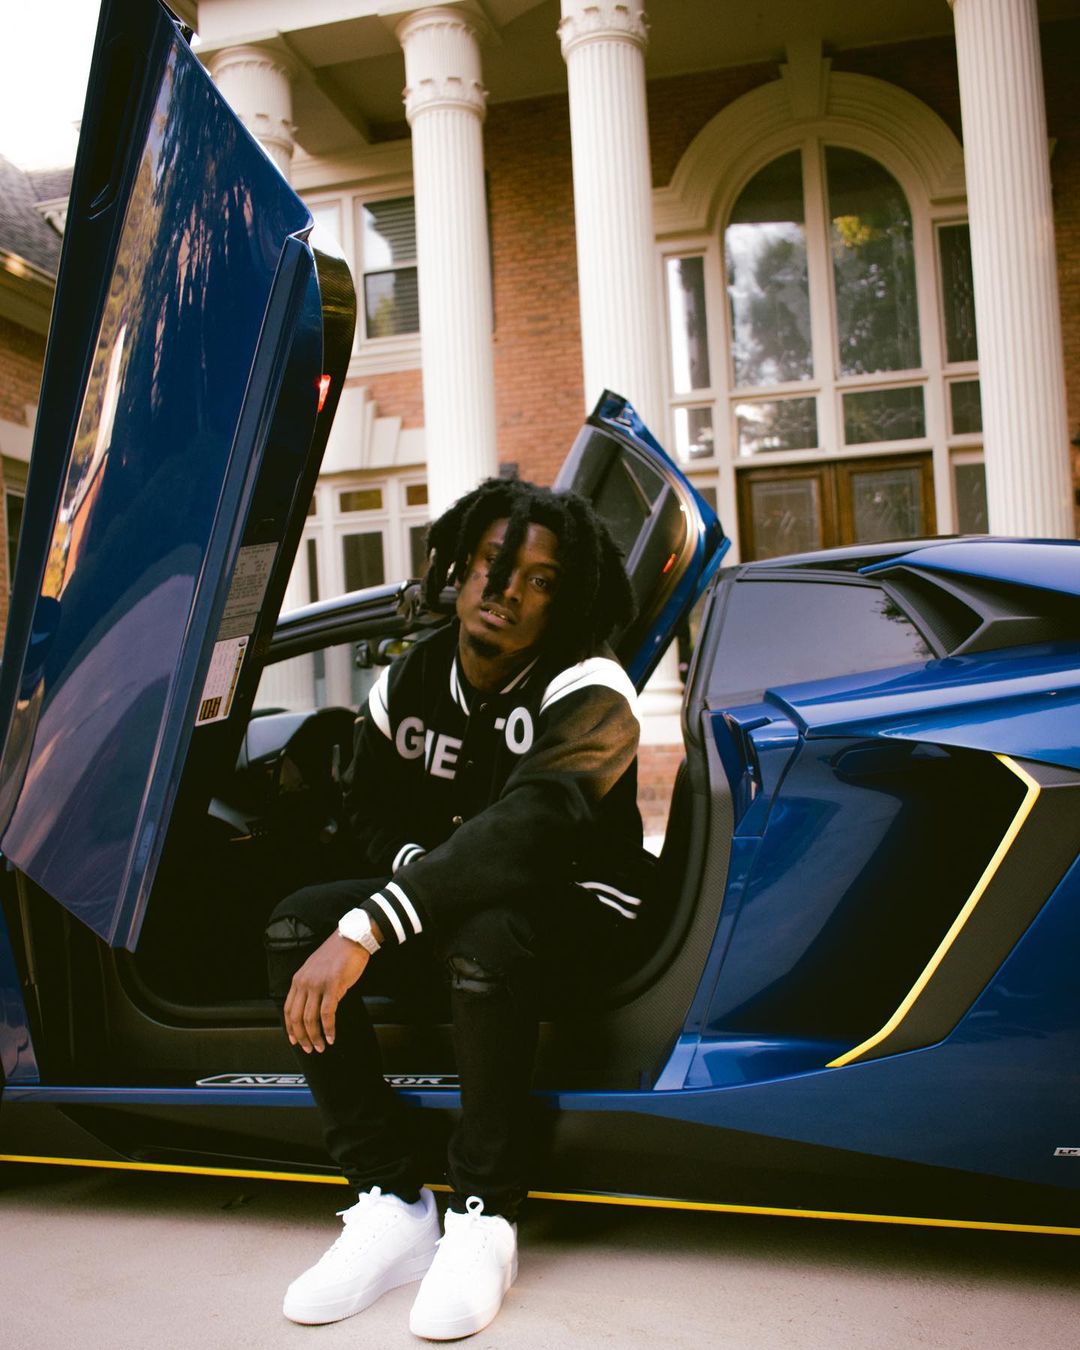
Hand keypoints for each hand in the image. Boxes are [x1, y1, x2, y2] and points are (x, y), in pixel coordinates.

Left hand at [284, 933, 369, 1052]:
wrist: (352, 938)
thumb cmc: (338, 955)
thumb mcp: (316, 970)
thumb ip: (311, 987)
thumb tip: (313, 1010)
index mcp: (298, 979)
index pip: (288, 1009)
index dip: (290, 1028)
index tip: (295, 1041)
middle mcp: (304, 982)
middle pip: (297, 1017)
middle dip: (302, 1037)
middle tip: (309, 1049)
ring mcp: (318, 984)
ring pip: (311, 1018)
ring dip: (315, 1037)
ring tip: (322, 1047)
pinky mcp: (333, 985)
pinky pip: (327, 1013)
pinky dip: (328, 1029)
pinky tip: (332, 1037)